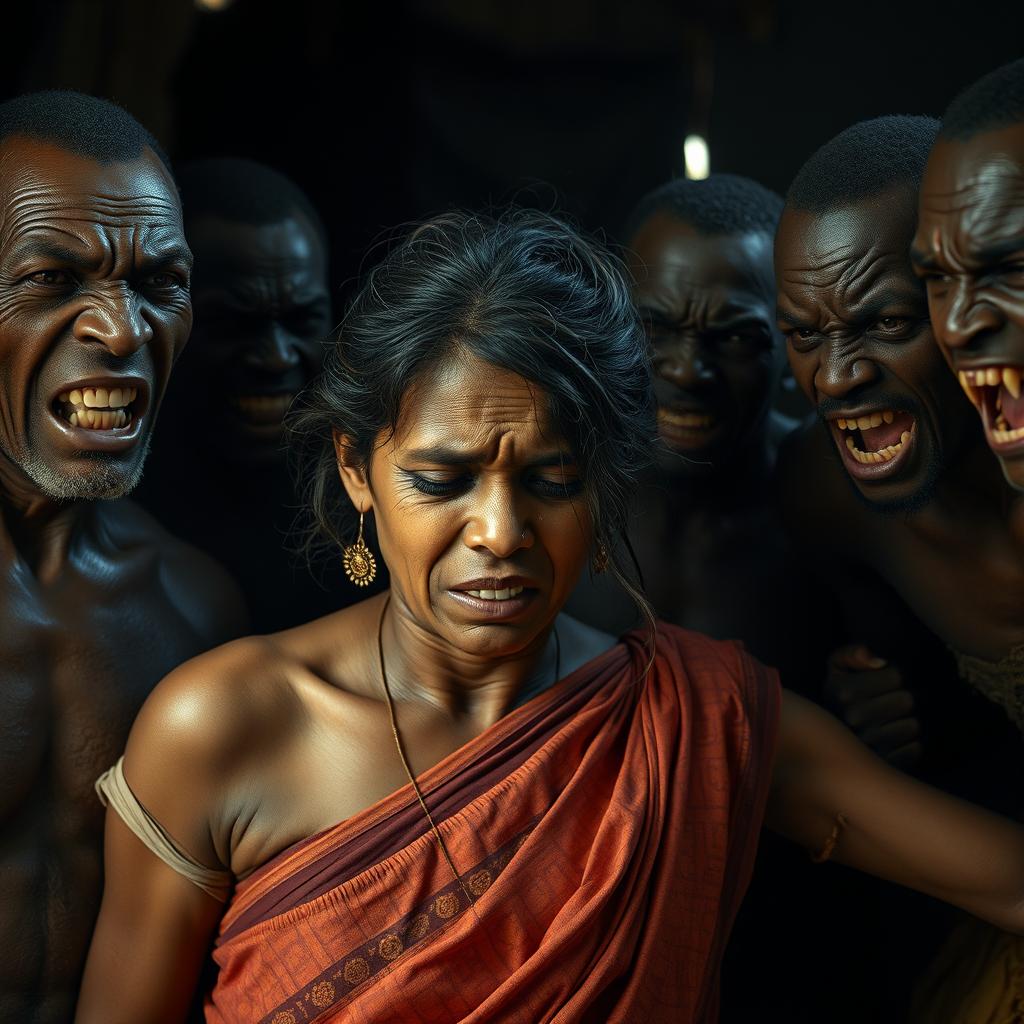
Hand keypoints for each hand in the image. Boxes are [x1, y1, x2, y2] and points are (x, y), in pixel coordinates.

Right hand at [823, 645, 922, 768]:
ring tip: (888, 723)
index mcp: (842, 692)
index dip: (893, 676)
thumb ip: (853, 653)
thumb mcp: (837, 667)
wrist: (824, 740)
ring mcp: (867, 745)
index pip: (896, 675)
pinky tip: (892, 741)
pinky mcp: (882, 764)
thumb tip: (880, 663)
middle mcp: (852, 719)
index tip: (880, 683)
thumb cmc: (839, 697)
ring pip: (913, 726)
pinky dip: (909, 745)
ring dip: (906, 722)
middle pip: (907, 700)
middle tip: (888, 704)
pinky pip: (915, 749)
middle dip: (902, 699)